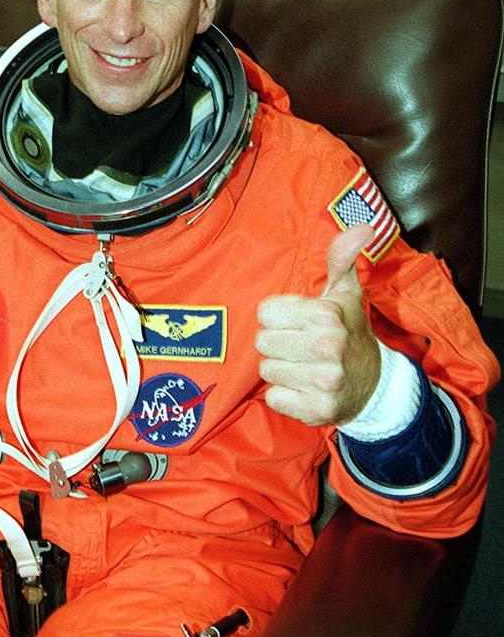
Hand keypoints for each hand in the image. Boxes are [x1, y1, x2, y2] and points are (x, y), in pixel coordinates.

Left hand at [255, 222, 380, 426]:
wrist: (374, 384)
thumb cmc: (350, 333)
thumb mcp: (344, 293)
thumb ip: (342, 257)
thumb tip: (362, 226)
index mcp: (327, 315)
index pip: (266, 312)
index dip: (280, 317)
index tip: (300, 322)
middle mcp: (327, 347)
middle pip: (262, 342)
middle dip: (278, 344)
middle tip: (301, 346)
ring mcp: (324, 381)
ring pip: (266, 370)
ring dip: (282, 370)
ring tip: (305, 367)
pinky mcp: (317, 410)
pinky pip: (275, 397)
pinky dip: (285, 396)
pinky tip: (305, 388)